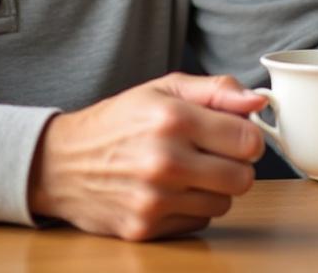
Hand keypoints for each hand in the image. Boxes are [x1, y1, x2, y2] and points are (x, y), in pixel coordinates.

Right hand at [27, 72, 266, 240]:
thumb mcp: (162, 90)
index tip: (235, 136)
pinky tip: (168, 192)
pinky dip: (190, 209)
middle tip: (212, 156)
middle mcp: (165, 161)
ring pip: (223, 204)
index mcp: (173, 119)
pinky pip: (197, 223)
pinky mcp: (145, 228)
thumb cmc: (116, 122)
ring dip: (212, 189)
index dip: (247, 137)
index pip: (248, 140)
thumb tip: (257, 100)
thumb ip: (215, 90)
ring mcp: (154, 199)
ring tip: (186, 172)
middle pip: (243, 178)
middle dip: (235, 166)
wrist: (59, 163)